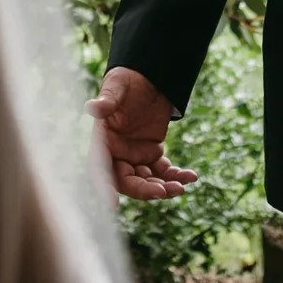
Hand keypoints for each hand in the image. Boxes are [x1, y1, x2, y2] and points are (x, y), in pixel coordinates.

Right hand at [85, 67, 199, 200]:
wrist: (148, 77)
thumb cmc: (126, 81)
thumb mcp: (116, 87)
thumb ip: (106, 101)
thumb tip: (92, 108)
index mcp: (103, 142)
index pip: (99, 168)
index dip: (104, 186)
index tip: (112, 205)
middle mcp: (117, 154)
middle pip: (127, 181)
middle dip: (144, 190)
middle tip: (164, 191)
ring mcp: (135, 156)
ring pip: (147, 181)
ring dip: (163, 187)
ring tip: (182, 187)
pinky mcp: (152, 154)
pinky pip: (163, 171)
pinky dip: (175, 175)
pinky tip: (191, 176)